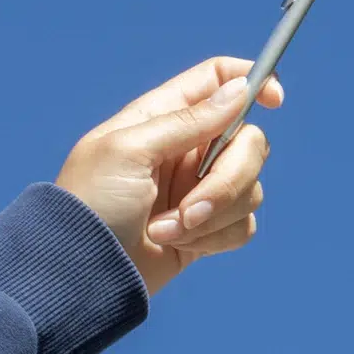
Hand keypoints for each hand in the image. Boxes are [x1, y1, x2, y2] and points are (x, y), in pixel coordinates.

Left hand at [56, 57, 283, 294]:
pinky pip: (244, 224)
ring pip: (251, 185)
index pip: (219, 80)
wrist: (79, 274)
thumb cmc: (90, 204)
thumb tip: (240, 90)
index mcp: (165, 116)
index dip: (252, 81)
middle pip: (250, 139)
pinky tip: (177, 246)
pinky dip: (215, 238)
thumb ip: (189, 121)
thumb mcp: (129, 150)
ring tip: (167, 231)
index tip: (274, 101)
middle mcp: (188, 148)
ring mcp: (199, 189)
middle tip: (192, 206)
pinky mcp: (208, 229)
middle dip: (230, 177)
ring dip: (214, 214)